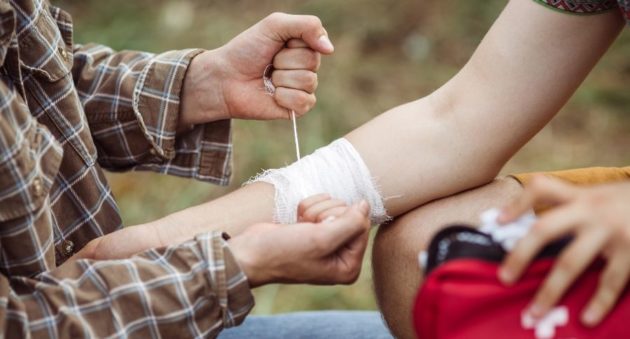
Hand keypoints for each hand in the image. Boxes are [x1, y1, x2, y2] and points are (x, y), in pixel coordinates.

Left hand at [180, 12, 332, 126]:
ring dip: (282, 79)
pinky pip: (305, 102)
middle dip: (285, 61)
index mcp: (303, 45)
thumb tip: (330, 49)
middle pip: (313, 63)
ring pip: (309, 82)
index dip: (294, 44)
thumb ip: (307, 26)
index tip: (277, 44)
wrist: (225, 78)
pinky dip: (285, 97)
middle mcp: (306, 66)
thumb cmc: (246, 50)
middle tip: (269, 62)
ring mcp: (302, 87)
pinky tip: (273, 94)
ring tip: (268, 78)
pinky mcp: (297, 108)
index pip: (317, 43)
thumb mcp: (275, 25)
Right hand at [229, 196, 370, 287]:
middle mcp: (340, 254)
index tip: (321, 228)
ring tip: (300, 227)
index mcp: (348, 267)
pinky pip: (321, 205)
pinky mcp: (314, 229)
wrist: (250, 252)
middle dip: (326, 214)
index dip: (342, 218)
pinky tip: (296, 222)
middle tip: (308, 229)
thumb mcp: (322, 239)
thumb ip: (350, 222)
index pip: (362, 226)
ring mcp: (327, 241)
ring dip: (314, 211)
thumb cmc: (284, 252)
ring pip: (334, 206)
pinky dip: (307, 208)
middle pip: (350, 214)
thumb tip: (366, 204)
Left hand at [497, 175, 629, 326]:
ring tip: (535, 311)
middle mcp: (591, 211)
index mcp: (580, 196)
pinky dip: (598, 302)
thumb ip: (573, 206)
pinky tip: (587, 318)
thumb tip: (533, 228)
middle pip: (545, 229)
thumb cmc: (628, 203)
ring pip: (571, 262)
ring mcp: (610, 232)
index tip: (499, 221)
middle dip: (521, 254)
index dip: (518, 202)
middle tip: (504, 277)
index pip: (542, 189)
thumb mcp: (600, 195)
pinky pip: (610, 281)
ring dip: (551, 290)